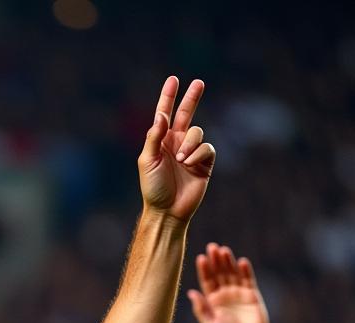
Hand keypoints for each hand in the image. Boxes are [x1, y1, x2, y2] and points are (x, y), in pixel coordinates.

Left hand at [138, 77, 214, 222]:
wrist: (167, 210)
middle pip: (186, 114)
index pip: (165, 114)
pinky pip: (206, 148)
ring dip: (190, 143)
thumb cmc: (153, 188)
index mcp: (160, 141)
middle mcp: (176, 143)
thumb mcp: (148, 161)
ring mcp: (191, 152)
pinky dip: (198, 153)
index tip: (173, 79)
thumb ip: (154, 137)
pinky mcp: (204, 162)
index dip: (168, 97)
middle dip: (192, 98)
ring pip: (197, 132)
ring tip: (182, 159)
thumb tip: (161, 114)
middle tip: (198, 82)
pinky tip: (190, 165)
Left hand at [188, 244, 269, 322]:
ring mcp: (238, 294)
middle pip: (219, 274)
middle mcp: (224, 295)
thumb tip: (191, 292)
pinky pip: (248, 280)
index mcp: (211, 302)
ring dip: (229, 262)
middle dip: (216, 261)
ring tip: (224, 250)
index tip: (201, 258)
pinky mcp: (252, 296)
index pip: (207, 282)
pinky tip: (242, 262)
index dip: (204, 270)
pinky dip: (246, 271)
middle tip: (212, 247)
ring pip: (233, 274)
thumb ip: (201, 309)